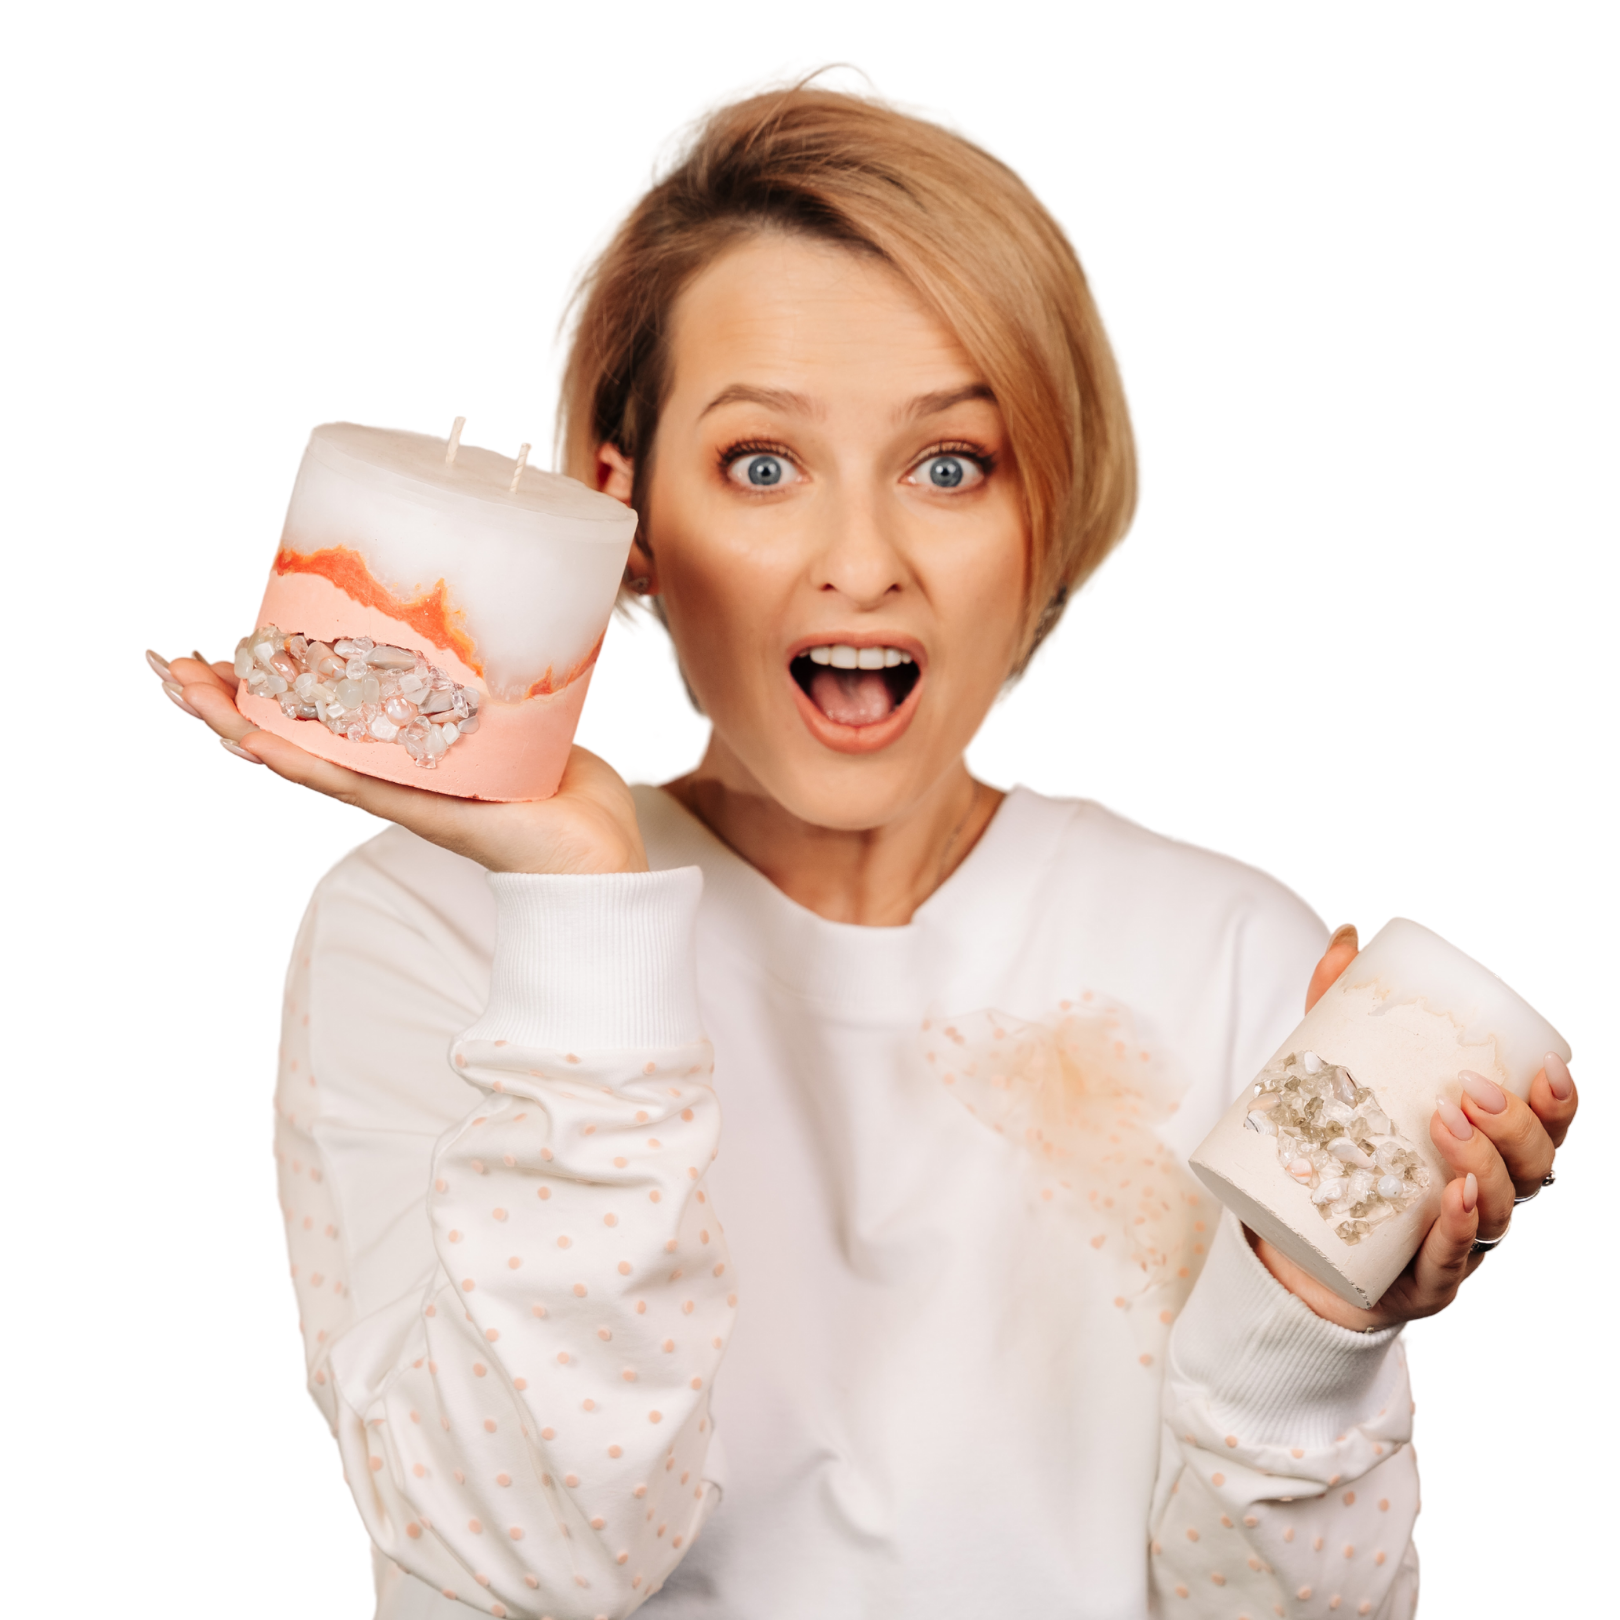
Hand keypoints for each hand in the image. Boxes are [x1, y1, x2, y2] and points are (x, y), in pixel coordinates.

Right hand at [147, 646, 648, 875]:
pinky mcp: (424, 812)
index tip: (221, 655)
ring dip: (238, 726)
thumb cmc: (570, 798)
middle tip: (166, 670)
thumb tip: (502, 638)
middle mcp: (390, 777)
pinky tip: (253, 744)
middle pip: (290, 735)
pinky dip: (300, 764)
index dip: (269, 689)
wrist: (602, 856)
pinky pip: (352, 786)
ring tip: (181, 695)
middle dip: (226, 704)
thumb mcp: (526, 724)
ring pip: (302, 758)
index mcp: (407, 755)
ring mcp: (400, 796)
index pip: (321, 718)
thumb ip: (502, 689)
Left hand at [1245, 922, 1578, 1330]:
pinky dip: (1458, 1231)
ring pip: (1497, 1209)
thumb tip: (1347, 939)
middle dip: (1514, 1129)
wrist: (1293, 1252)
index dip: (1560, 1106)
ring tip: (1447, 1123)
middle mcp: (1483, 1199)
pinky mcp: (1421, 1281)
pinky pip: (1450, 1260)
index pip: (1544, 1131)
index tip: (1547, 1069)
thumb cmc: (1338, 1158)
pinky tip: (1455, 1202)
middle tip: (1471, 1092)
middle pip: (1531, 1169)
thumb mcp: (1339, 1080)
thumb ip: (1340, 1010)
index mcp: (1483, 1154)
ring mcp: (1459, 1245)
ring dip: (1482, 1166)